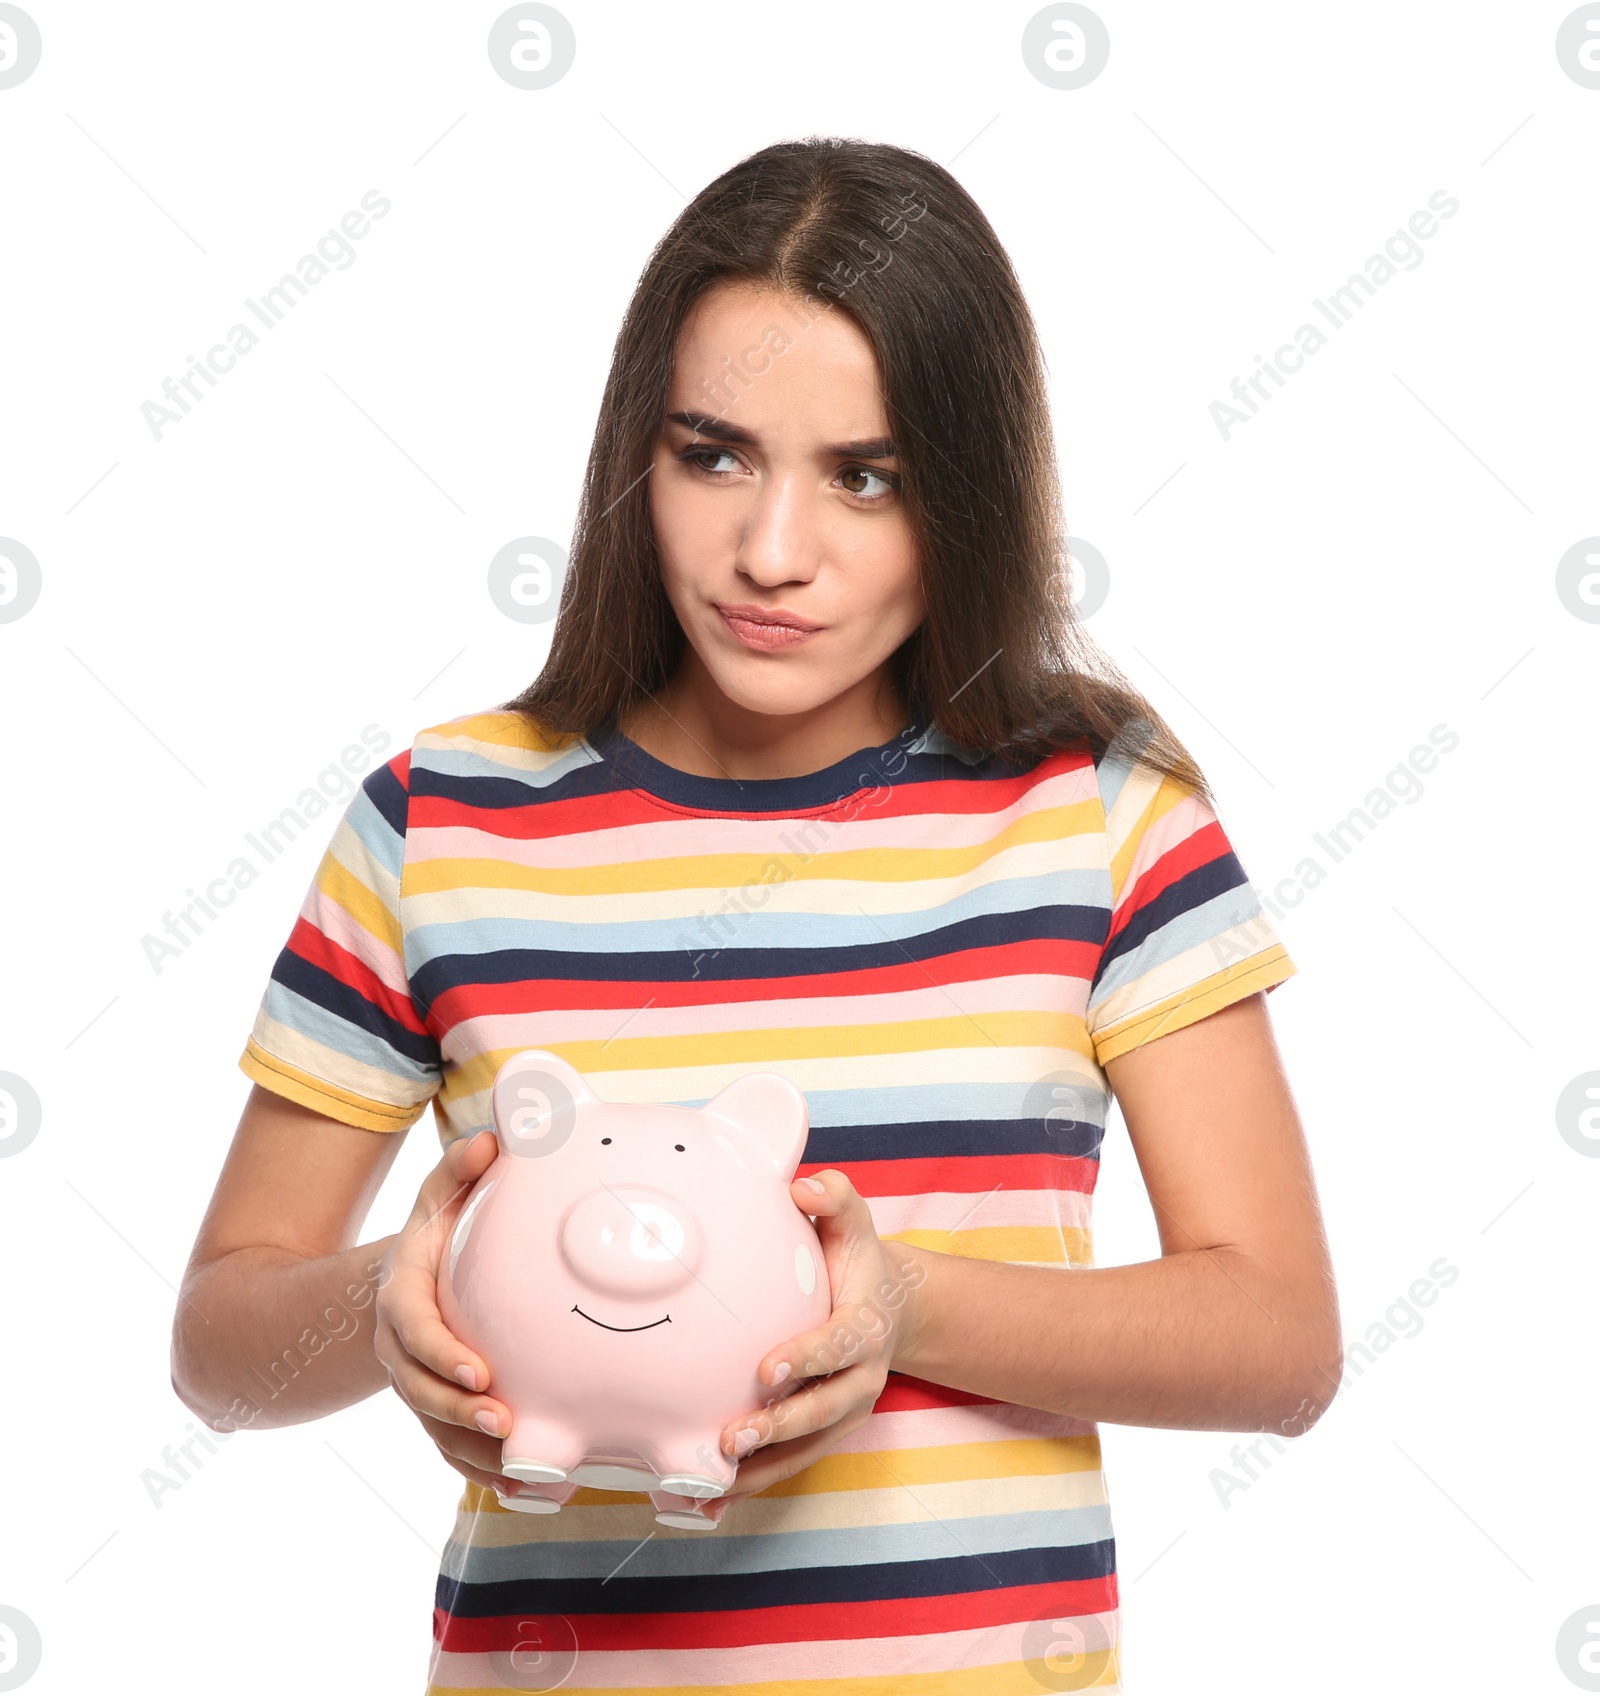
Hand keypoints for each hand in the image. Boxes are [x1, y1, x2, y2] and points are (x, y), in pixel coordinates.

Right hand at [373, 1129, 525, 1497]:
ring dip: (475, 1455)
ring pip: (436, 1432)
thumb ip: (458, 1170)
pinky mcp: (435, 1411)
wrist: (397, 1281)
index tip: (480, 1371)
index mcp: (402, 1298)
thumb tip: (490, 1141)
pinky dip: (484, 1475)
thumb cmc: (432, 1234)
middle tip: (504, 1423)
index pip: (414, 1332)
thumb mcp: (436, 1196)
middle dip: (459, 1413)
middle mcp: (402, 1350)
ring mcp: (416, 1385)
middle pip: (421, 1393)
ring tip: (523, 1469)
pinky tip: (527, 1491)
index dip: (442, 1356)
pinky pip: (451, 1451)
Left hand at [712, 1169, 928, 1509]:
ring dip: (761, 1469)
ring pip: (806, 1449)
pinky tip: (710, 1501)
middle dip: (779, 1428)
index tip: (766, 1369)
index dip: (806, 1359)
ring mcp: (844, 1411)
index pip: (837, 1345)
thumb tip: (802, 1185)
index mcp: (865, 1326)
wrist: (891, 1306)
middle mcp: (862, 1377)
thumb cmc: (856, 1258)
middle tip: (731, 1437)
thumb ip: (833, 1197)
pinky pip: (791, 1464)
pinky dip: (753, 1485)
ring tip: (712, 1480)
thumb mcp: (852, 1220)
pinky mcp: (825, 1433)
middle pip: (823, 1411)